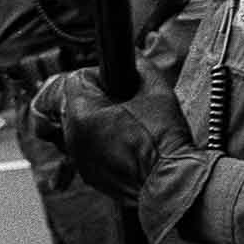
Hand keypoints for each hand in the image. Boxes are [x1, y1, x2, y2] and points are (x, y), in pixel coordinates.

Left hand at [29, 65, 194, 201]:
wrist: (170, 183)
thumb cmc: (163, 143)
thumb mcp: (158, 93)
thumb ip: (141, 69)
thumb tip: (135, 60)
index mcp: (83, 113)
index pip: (76, 79)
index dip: (99, 77)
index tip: (117, 85)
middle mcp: (73, 136)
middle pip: (75, 103)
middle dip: (97, 101)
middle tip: (125, 106)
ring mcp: (78, 158)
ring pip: (80, 129)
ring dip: (98, 125)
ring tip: (127, 129)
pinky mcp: (88, 174)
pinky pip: (88, 151)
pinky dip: (102, 147)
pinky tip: (127, 147)